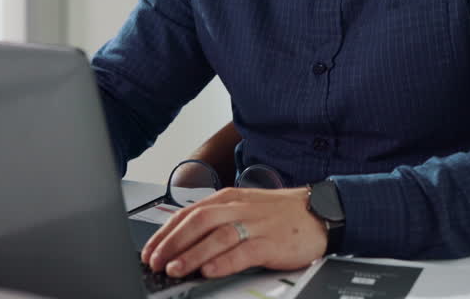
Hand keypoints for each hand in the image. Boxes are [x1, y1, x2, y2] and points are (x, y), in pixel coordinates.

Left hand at [140, 186, 326, 278]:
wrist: (320, 212)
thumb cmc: (279, 213)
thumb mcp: (244, 207)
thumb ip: (217, 220)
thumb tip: (184, 241)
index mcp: (229, 198)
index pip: (188, 213)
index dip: (165, 233)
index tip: (149, 250)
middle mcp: (239, 208)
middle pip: (198, 221)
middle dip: (172, 243)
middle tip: (155, 262)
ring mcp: (255, 225)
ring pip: (217, 236)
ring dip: (192, 254)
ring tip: (175, 269)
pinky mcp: (270, 242)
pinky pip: (243, 252)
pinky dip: (223, 262)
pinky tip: (209, 271)